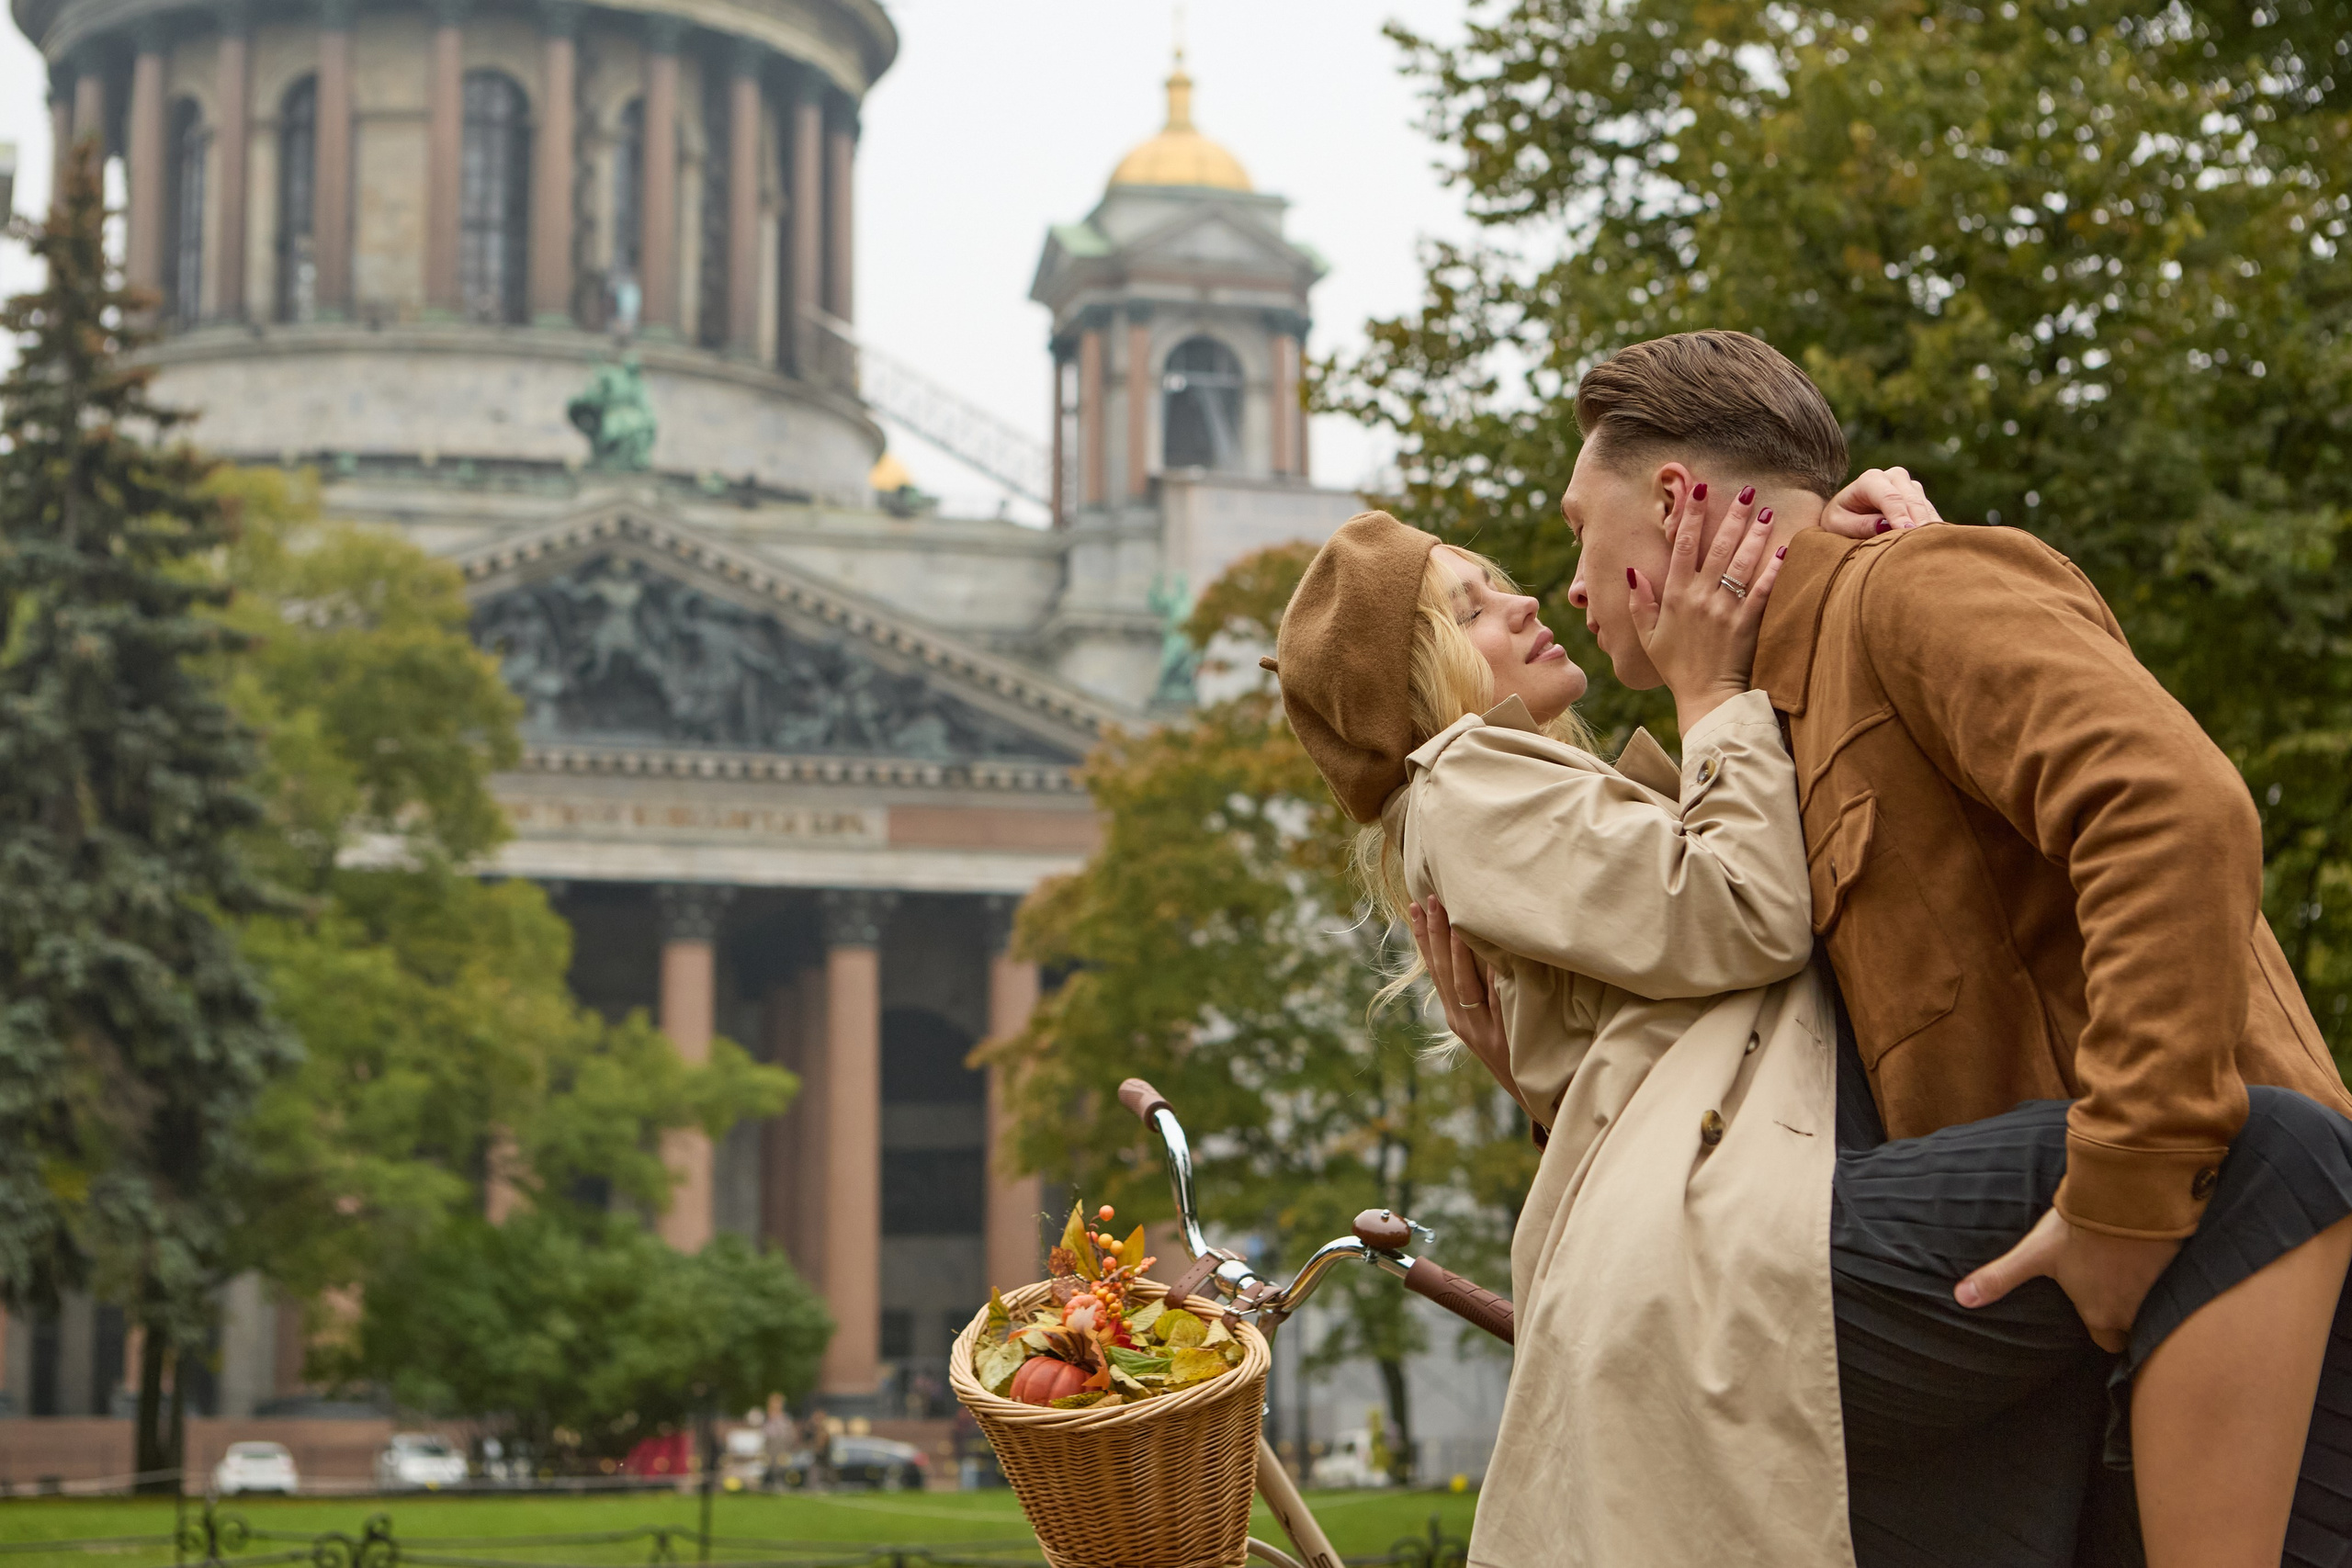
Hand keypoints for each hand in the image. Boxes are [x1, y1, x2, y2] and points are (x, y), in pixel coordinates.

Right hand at [1408, 897, 1525, 1115]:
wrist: (1536, 1091)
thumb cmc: (1516, 1053)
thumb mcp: (1489, 1025)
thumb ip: (1483, 992)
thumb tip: (1480, 948)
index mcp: (1455, 1017)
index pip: (1433, 970)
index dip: (1422, 938)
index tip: (1415, 906)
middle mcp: (1462, 1021)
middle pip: (1443, 971)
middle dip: (1434, 932)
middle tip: (1431, 898)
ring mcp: (1480, 1029)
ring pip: (1463, 981)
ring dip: (1455, 946)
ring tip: (1451, 915)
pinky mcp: (1502, 1035)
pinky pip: (1496, 997)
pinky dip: (1490, 971)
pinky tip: (1489, 948)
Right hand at [1627, 482, 1787, 733]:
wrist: (1704, 696)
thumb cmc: (1676, 666)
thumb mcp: (1648, 635)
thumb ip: (1640, 602)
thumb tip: (1632, 571)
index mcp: (1674, 596)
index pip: (1682, 546)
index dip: (1691, 515)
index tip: (1698, 489)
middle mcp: (1699, 597)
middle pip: (1717, 547)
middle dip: (1732, 515)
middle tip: (1747, 490)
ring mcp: (1724, 609)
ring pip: (1741, 563)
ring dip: (1755, 535)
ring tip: (1767, 511)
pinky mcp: (1747, 623)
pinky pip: (1762, 590)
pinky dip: (1773, 570)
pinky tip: (1785, 550)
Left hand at [1821, 466, 1941, 538]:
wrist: (1846, 513)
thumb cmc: (1838, 520)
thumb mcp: (1839, 525)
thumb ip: (1860, 525)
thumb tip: (1885, 526)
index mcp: (1870, 480)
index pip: (1890, 498)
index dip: (1899, 516)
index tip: (1907, 532)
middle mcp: (1892, 476)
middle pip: (1911, 500)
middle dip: (1918, 522)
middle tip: (1923, 544)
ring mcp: (1908, 485)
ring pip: (1924, 505)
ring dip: (1928, 526)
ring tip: (1930, 546)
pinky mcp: (1919, 496)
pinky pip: (1929, 512)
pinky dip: (1932, 527)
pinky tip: (1933, 542)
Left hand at [1955, 1204, 2182, 1352]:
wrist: (2128, 1195)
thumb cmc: (2078, 1227)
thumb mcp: (2033, 1254)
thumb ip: (1999, 1278)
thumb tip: (1961, 1298)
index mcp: (2102, 1316)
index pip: (2106, 1342)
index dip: (2101, 1326)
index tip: (2097, 1307)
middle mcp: (2136, 1315)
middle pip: (2135, 1328)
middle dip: (2129, 1313)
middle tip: (2118, 1284)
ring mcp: (2164, 1295)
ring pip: (2160, 1308)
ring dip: (2151, 1293)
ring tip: (2137, 1268)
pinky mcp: (2186, 1272)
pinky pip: (2183, 1286)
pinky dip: (2174, 1277)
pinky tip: (2161, 1257)